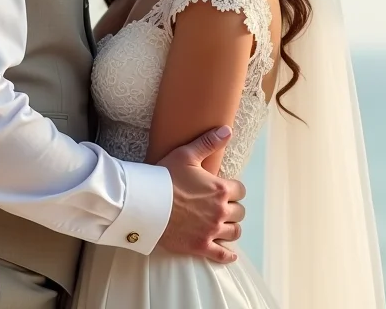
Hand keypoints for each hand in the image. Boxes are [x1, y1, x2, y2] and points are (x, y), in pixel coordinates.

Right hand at [155, 126, 245, 263]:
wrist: (145, 203)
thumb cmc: (164, 177)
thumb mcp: (186, 155)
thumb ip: (208, 143)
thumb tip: (227, 130)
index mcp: (220, 189)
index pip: (240, 190)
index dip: (233, 189)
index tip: (225, 190)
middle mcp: (220, 211)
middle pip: (239, 212)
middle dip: (232, 208)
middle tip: (221, 206)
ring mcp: (211, 230)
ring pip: (234, 232)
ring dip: (231, 228)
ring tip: (223, 225)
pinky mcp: (200, 246)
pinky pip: (222, 255)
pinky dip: (228, 255)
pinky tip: (230, 254)